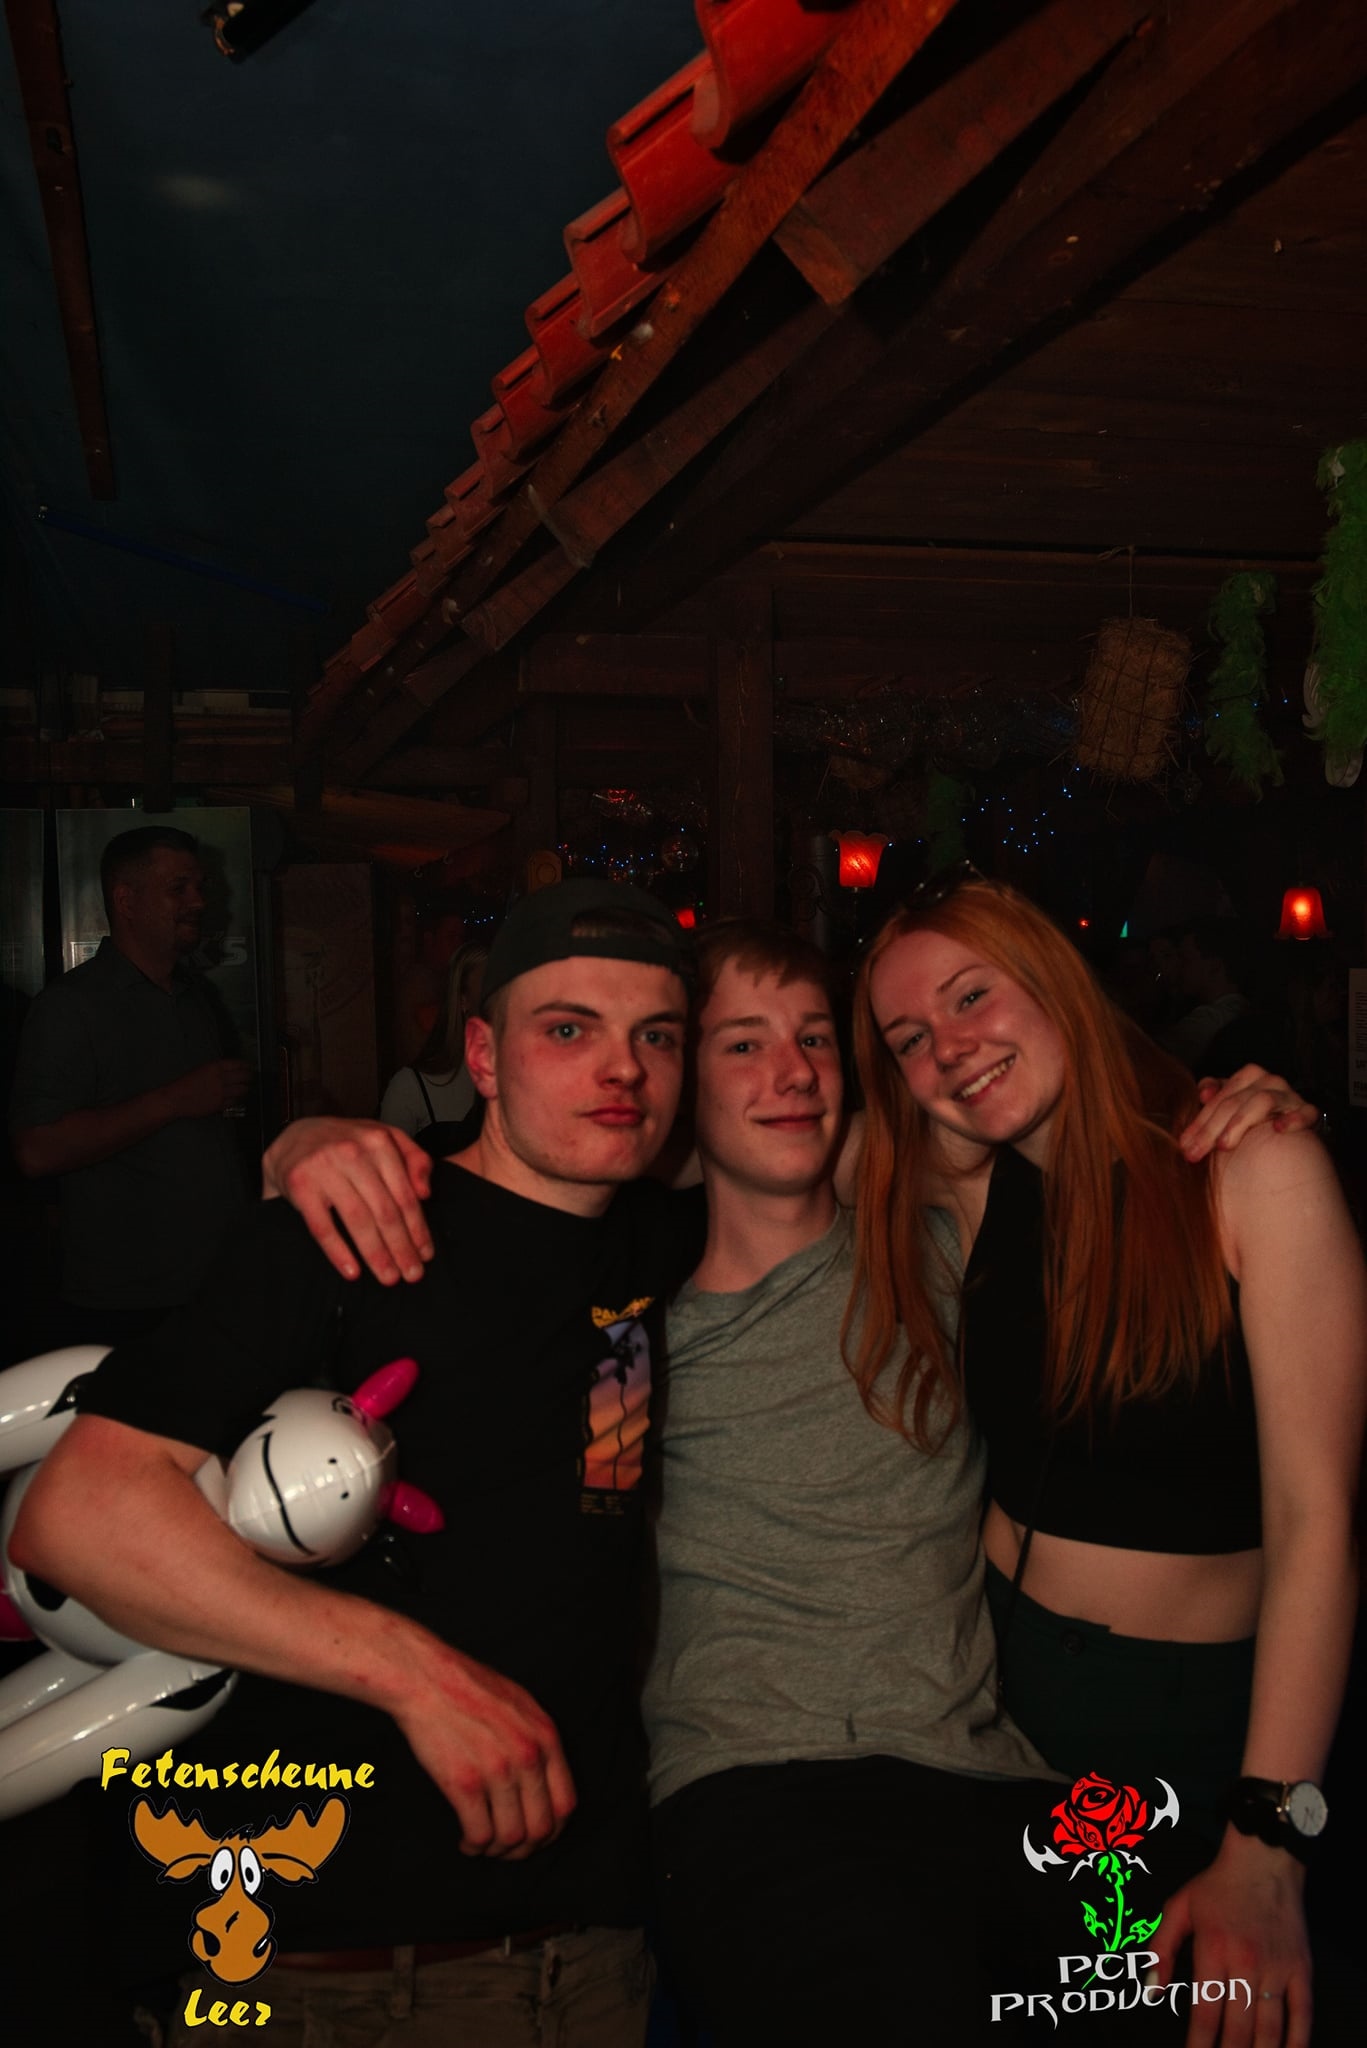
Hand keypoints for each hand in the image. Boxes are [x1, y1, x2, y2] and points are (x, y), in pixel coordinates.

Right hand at [164, 1059, 251, 1119]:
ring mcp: (220, 1092)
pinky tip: (236, 1098)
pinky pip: (234, 1102)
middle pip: (243, 1076)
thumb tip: (230, 1071)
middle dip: (249, 1077)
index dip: (246, 1065)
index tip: (250, 1066)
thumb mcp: (201, 1070)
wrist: (175, 1098)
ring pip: (241, 1090)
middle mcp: (219, 1079)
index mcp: (214, 1068)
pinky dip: (237, 1099)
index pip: (237, 1064)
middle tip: (251, 1077)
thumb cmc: (184, 1084)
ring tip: (246, 1088)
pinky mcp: (219, 1104)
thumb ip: (216, 1070)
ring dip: (245, 1089)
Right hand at [261, 1117, 432, 1283]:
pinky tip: (352, 1271)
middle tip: (411, 1274)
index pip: (405, 1195)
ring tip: (388, 1277)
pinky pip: (322, 1226)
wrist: (292, 1138)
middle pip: (384, 1211)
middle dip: (401, 1248)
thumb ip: (414, 1159)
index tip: (426, 1254)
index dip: (418, 1229)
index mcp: (378, 1142)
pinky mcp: (301, 1185)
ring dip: (376, 1254)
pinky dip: (338, 1252)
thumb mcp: (384, 1138)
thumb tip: (425, 1193)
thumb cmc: (345, 1143)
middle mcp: (353, 1152)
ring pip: (358, 1220)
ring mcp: (325, 1168)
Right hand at [398, 1645, 575, 1858]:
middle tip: (506, 1849)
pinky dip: (474, 1847)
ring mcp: (497, 1770)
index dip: (551, 1830)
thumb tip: (546, 1781)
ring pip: (510, 1837)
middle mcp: (528, 1755)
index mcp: (545, 1736)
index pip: (565, 1804)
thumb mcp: (521, 1704)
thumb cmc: (469, 1688)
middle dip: (524, 1849)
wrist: (427, 1678)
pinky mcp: (464, 1782)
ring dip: (497, 1851)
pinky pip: (480, 1835)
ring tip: (484, 1844)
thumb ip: (538, 1740)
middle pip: (541, 1828)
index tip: (535, 1837)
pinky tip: (466, 1841)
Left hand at [1151, 1833, 1309, 2047]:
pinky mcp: (1300, 1969)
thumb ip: (1159, 1949)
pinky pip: (1302, 2014)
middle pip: (1237, 2029)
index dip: (1198, 2045)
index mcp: (1212, 1949)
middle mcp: (1245, 1963)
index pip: (1205, 2013)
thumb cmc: (1217, 1887)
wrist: (1263, 1862)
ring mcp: (1276, 1968)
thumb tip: (1150, 1991)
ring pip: (1270, 2028)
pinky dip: (1297, 2041)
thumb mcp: (1177, 1908)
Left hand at [1179, 1068, 1316, 1160]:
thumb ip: (1210, 1106)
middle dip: (1211, 1128)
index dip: (1200, 1119)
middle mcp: (1266, 1082)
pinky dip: (1293, 1118)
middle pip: (1235, 1099)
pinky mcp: (1309, 1112)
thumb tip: (1202, 1094)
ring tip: (1224, 1145)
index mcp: (1245, 1079)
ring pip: (1262, 1100)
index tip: (1185, 1143)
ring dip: (1240, 1122)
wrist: (1284, 1152)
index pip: (1219, 1094)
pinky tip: (1278, 1128)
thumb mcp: (1224, 1118)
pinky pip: (1305, 1111)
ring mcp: (1288, 1096)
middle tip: (1195, 1152)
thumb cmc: (1249, 1131)